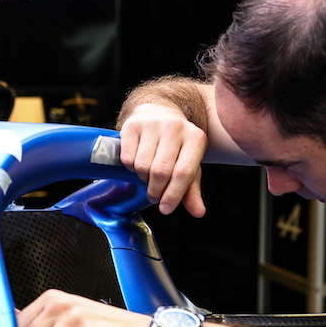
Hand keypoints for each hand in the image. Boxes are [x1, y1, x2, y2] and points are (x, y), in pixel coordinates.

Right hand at [119, 102, 207, 217]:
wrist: (158, 114)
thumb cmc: (176, 146)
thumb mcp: (188, 164)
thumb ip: (192, 190)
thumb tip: (198, 213)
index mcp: (195, 137)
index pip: (184, 172)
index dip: (173, 194)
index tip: (165, 209)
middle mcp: (175, 127)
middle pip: (161, 171)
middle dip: (156, 190)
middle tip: (155, 195)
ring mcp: (152, 124)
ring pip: (142, 166)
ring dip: (143, 179)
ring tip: (148, 175)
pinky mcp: (132, 125)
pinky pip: (127, 159)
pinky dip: (131, 168)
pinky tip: (138, 162)